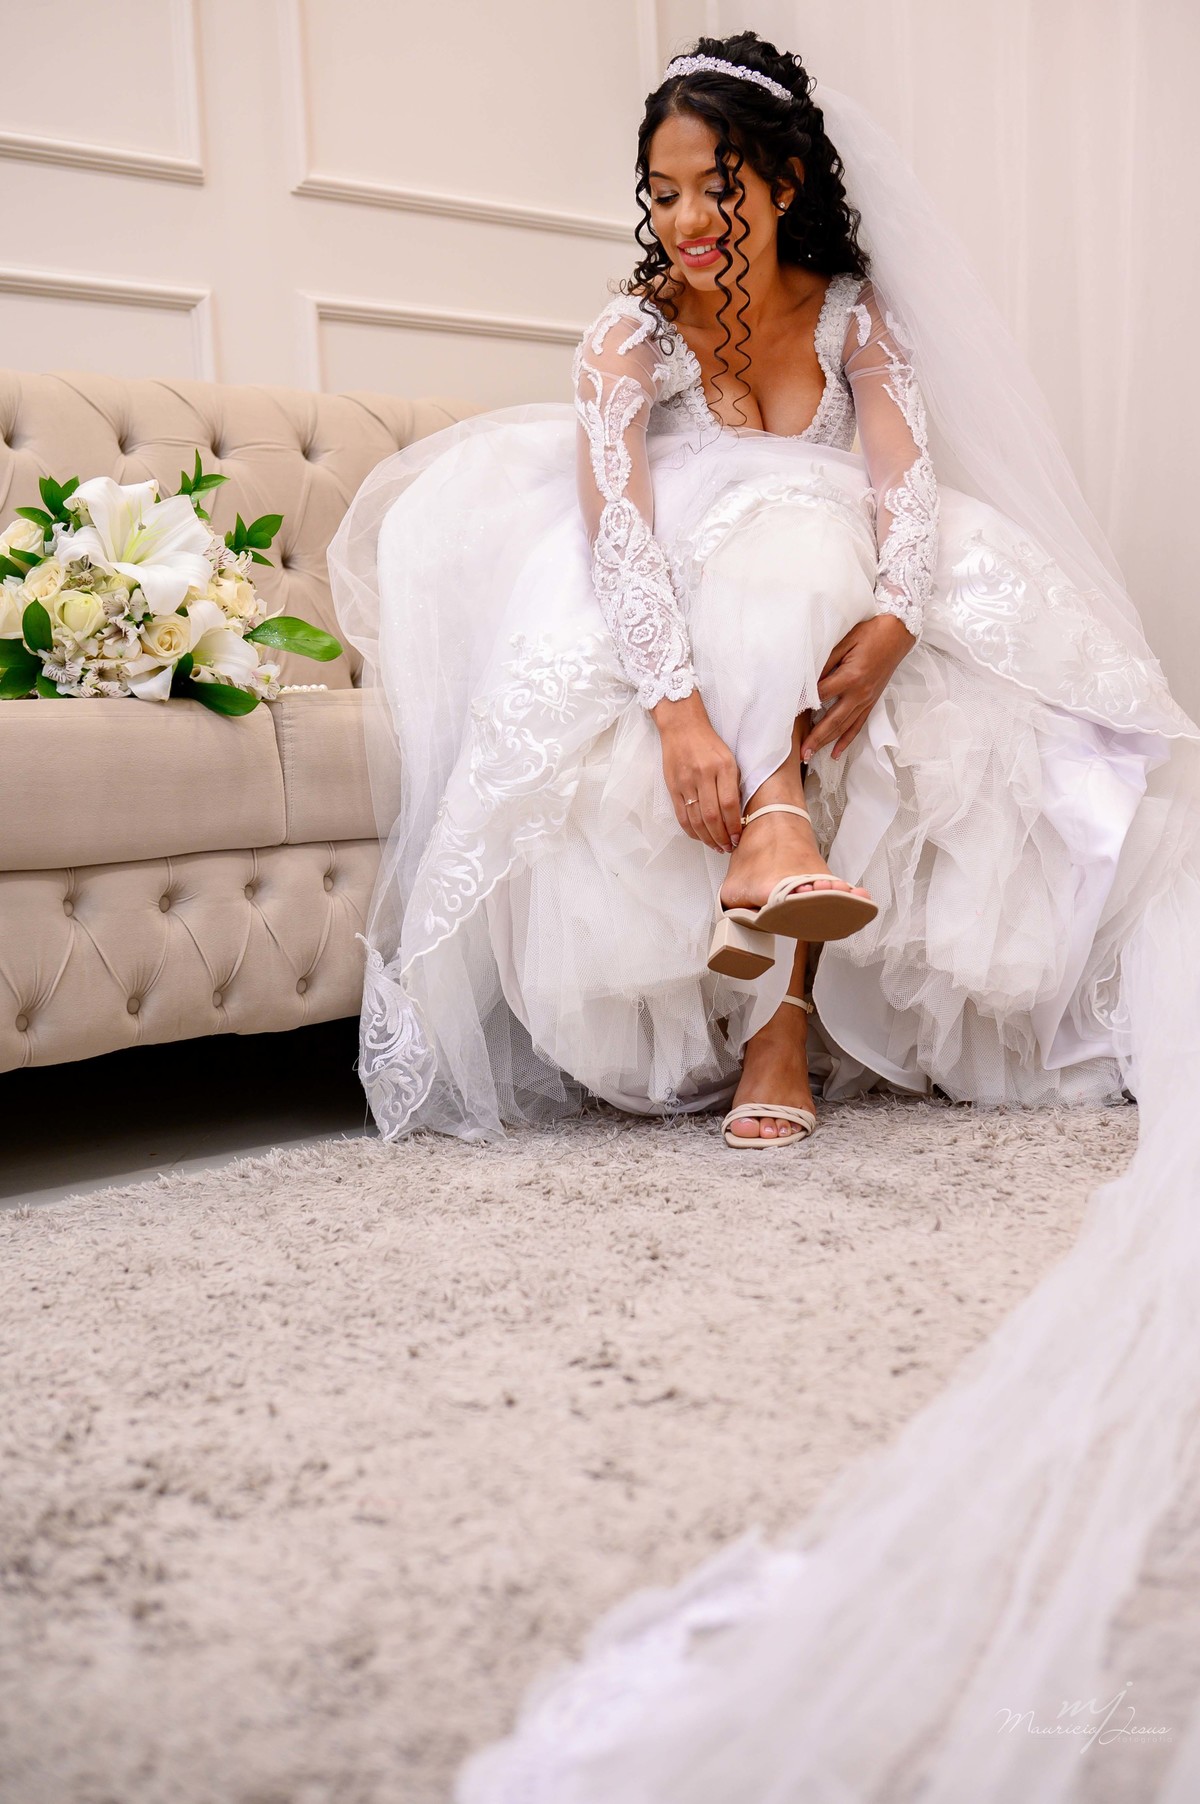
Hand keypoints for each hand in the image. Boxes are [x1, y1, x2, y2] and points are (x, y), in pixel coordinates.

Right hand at [650, 690, 742, 851]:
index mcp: (723, 767)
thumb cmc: (709, 744)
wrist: (682, 727)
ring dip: (707, 837)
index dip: (734, 826)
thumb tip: (737, 815)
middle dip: (722, 837)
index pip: (730, 804)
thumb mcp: (729, 759)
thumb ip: (733, 784)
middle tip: (728, 847)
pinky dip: (691, 830)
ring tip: (716, 846)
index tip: (739, 838)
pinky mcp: (673, 787)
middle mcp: (704, 775)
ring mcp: (686, 782)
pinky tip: (699, 837)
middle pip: (713, 816)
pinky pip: (682, 815)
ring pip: (697, 819)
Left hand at [801, 613, 915, 761]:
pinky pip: (858, 725)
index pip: (821, 695)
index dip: (803, 704)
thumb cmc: (870, 634)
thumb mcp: (844, 642)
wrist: (898, 634)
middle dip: (815, 738)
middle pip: (832, 721)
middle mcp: (859, 693)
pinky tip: (836, 752)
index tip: (787, 714)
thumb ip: (825, 662)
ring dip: (827, 743)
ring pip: (844, 727)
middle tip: (801, 752)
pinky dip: (846, 740)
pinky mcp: (871, 702)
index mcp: (850, 677)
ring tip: (811, 755)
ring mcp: (867, 700)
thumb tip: (807, 679)